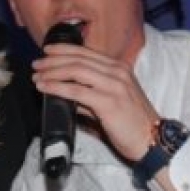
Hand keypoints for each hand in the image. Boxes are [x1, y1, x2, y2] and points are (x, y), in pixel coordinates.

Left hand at [32, 43, 158, 161]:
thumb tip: (65, 92)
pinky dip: (57, 87)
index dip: (64, 49)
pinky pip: (76, 90)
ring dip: (52, 72)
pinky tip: (45, 88)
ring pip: (75, 70)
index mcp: (119, 68)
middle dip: (53, 60)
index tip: (47, 50)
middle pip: (78, 59)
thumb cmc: (132, 123)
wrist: (153, 141)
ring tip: (37, 76)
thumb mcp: (111, 101)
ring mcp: (114, 85)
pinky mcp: (108, 101)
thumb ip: (89, 94)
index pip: (86, 52)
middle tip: (36, 64)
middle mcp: (117, 72)